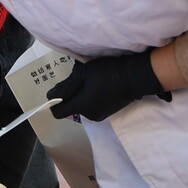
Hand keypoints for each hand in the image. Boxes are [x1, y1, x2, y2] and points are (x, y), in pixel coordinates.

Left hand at [48, 52, 169, 121]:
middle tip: (76, 80)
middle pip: (70, 108)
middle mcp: (89, 115)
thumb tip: (51, 95)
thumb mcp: (83, 73)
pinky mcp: (107, 112)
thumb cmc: (108, 72)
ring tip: (88, 82)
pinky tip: (97, 87)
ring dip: (80, 97)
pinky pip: (91, 107)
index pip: (58, 113)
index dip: (53, 102)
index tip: (56, 90)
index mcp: (81, 106)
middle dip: (69, 96)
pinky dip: (90, 98)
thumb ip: (66, 86)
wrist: (135, 77)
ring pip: (81, 107)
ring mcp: (99, 115)